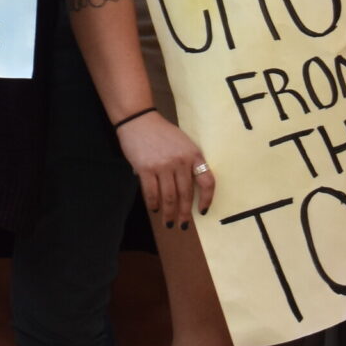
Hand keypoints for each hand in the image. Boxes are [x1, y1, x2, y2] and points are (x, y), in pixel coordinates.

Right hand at [117, 110, 212, 229]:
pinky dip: (154, 203)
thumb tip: (190, 189)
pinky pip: (152, 192)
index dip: (207, 199)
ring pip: (169, 196)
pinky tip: (155, 209)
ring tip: (168, 223)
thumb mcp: (183, 143)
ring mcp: (163, 165)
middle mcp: (180, 161)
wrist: (139, 120)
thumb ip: (189, 162)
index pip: (207, 181)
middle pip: (185, 194)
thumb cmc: (162, 132)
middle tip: (183, 225)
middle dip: (184, 213)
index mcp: (194, 154)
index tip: (202, 211)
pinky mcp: (146, 168)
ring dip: (169, 213)